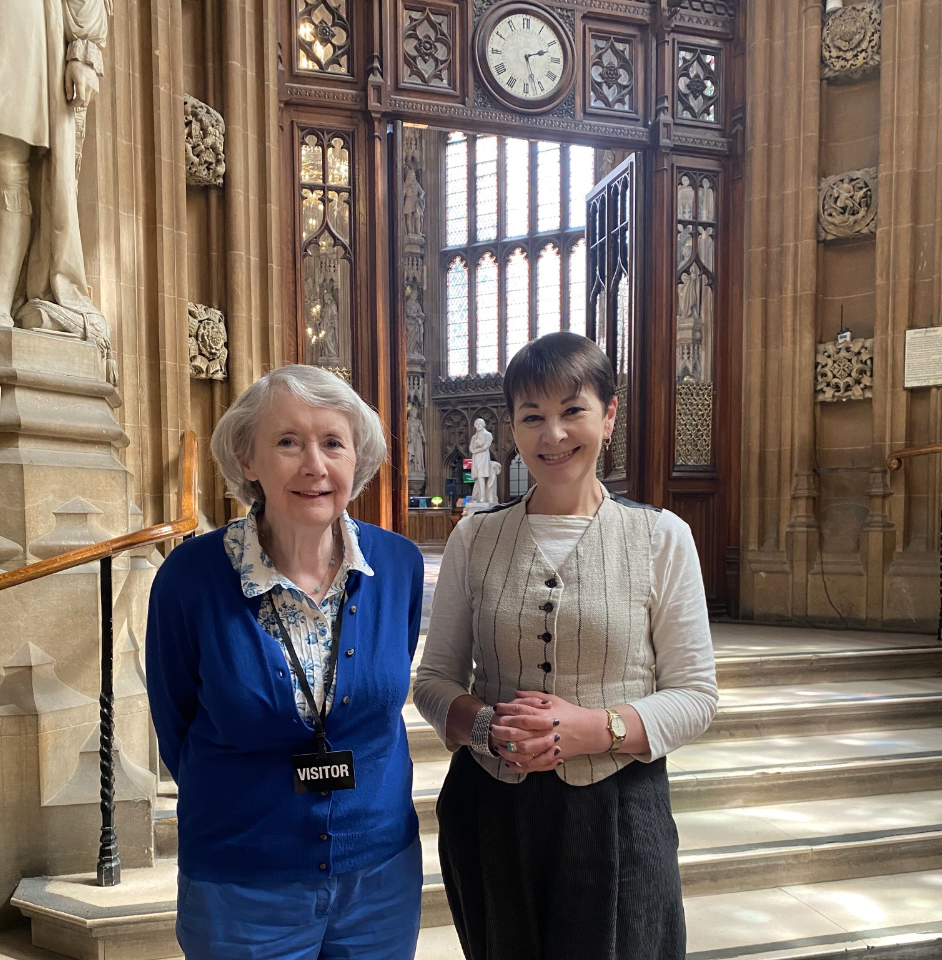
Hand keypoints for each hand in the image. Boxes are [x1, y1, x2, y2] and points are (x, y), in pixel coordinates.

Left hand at [65, 61, 98, 106]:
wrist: (86, 61)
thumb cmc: (74, 67)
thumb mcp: (68, 75)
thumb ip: (68, 88)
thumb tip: (69, 98)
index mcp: (81, 83)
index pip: (80, 99)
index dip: (74, 104)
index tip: (69, 103)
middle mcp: (90, 87)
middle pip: (85, 103)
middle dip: (78, 105)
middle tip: (72, 102)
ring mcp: (95, 89)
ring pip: (88, 102)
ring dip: (82, 102)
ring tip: (76, 98)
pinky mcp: (97, 90)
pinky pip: (91, 98)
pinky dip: (86, 99)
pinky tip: (82, 94)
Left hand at [491, 691, 610, 772]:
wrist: (588, 730)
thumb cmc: (570, 712)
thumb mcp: (552, 699)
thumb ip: (532, 696)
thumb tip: (514, 693)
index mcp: (543, 714)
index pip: (518, 712)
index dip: (505, 710)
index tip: (496, 709)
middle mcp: (543, 730)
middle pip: (516, 732)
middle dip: (501, 730)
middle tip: (491, 728)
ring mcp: (546, 745)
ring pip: (521, 750)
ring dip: (507, 748)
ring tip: (497, 745)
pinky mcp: (550, 756)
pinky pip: (531, 764)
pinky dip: (518, 763)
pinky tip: (509, 760)